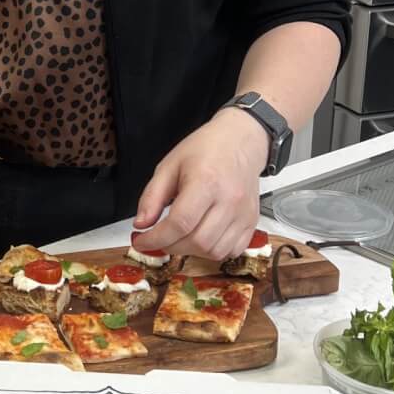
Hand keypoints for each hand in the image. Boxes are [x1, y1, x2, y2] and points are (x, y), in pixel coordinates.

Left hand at [131, 110, 266, 259]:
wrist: (240, 141)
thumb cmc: (206, 149)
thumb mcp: (169, 165)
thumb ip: (152, 196)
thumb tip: (141, 224)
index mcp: (206, 182)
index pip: (180, 223)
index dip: (156, 238)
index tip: (142, 241)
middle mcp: (229, 200)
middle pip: (197, 242)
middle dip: (170, 246)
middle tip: (159, 238)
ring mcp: (244, 213)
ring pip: (214, 251)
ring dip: (191, 251)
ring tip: (180, 236)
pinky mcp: (252, 222)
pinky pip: (232, 250)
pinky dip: (213, 251)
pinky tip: (201, 237)